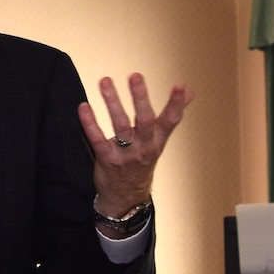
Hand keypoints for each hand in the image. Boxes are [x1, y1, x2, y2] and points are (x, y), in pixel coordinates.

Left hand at [78, 74, 191, 219]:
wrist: (127, 197)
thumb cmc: (142, 161)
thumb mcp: (159, 141)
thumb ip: (171, 115)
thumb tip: (189, 92)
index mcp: (158, 140)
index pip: (170, 121)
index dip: (176, 104)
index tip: (179, 86)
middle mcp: (144, 147)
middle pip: (144, 121)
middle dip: (140, 98)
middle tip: (135, 76)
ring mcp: (125, 154)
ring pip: (120, 126)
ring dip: (112, 102)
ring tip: (105, 81)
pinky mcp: (107, 159)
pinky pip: (98, 139)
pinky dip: (90, 123)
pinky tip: (84, 107)